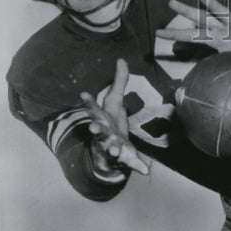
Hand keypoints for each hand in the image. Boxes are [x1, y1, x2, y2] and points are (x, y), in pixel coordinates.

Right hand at [80, 59, 150, 176]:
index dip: (88, 102)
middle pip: (98, 132)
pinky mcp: (122, 160)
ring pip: (111, 149)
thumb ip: (119, 82)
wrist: (108, 152)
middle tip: (93, 128)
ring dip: (113, 150)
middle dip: (96, 130)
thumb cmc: (110, 123)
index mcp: (102, 120)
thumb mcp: (115, 102)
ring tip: (115, 151)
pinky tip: (146, 170)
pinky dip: (138, 166)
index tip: (83, 94)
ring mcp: (111, 148)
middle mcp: (104, 134)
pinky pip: (130, 164)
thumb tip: (121, 59)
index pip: (93, 110)